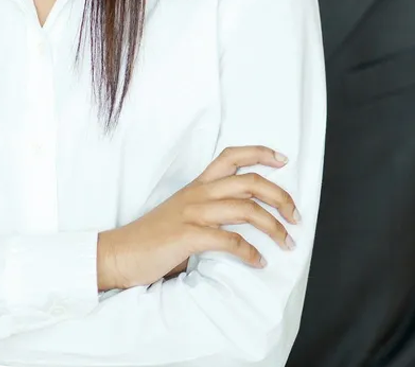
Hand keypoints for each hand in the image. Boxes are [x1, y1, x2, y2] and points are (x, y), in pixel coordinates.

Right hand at [98, 146, 298, 290]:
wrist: (118, 253)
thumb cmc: (153, 239)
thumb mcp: (184, 214)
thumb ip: (211, 211)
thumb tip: (247, 219)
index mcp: (198, 186)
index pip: (231, 156)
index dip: (260, 153)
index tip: (283, 160)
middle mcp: (198, 194)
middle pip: (250, 183)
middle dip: (280, 197)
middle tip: (296, 216)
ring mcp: (193, 213)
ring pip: (246, 209)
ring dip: (273, 227)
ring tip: (287, 242)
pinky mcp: (188, 236)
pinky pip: (229, 240)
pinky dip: (249, 252)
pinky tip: (258, 262)